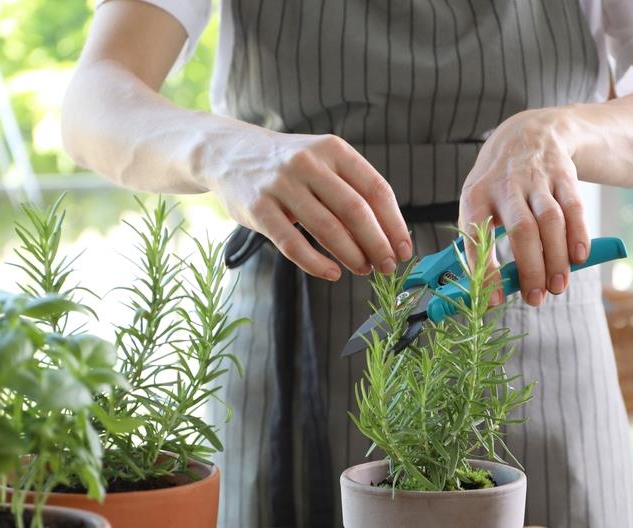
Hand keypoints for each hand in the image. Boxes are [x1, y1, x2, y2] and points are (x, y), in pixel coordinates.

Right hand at [204, 131, 411, 279]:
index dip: (394, 223)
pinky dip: (316, 263)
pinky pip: (292, 243)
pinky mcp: (258, 209)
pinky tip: (332, 273)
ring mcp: (281, 185)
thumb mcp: (323, 161)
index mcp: (333, 150)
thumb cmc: (289, 166)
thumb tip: (388, 235)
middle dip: (377, 244)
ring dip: (351, 255)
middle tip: (387, 266)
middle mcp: (308, 163)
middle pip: (355, 210)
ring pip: (327, 228)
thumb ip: (352, 190)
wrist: (228, 152)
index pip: (376, 189)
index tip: (404, 249)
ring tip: (364, 270)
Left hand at [459, 108, 588, 305]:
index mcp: (476, 196)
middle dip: (531, 268)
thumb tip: (493, 292)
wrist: (526, 134)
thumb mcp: (479, 204)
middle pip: (522, 230)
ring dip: (556, 258)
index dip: (485, 270)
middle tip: (535, 298)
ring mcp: (536, 178)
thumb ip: (484, 244)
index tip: (494, 299)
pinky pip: (574, 207)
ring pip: (550, 221)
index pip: (477, 236)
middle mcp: (506, 185)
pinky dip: (579, 235)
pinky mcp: (563, 175)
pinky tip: (579, 258)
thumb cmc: (498, 185)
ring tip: (558, 287)